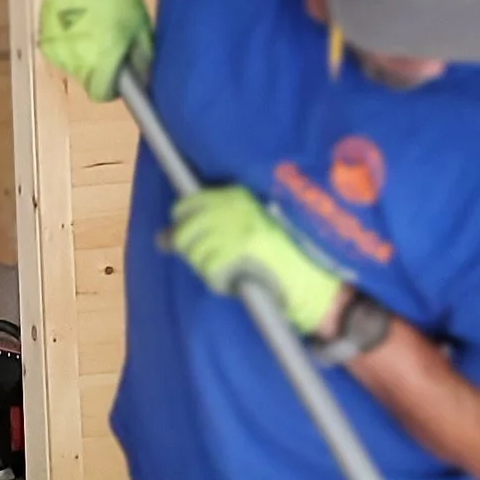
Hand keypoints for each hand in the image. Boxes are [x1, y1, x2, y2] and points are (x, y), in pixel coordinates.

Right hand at [37, 0, 152, 101]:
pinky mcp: (44, 39)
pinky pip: (61, 50)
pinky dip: (69, 43)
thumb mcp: (139, 23)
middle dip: (99, 68)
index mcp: (102, 61)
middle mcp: (76, 62)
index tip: (120, 73)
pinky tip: (76, 21)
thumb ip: (144, 55)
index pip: (103, 95)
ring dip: (83, 55)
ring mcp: (57, 51)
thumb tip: (145, 77)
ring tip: (92, 27)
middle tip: (108, 42)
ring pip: (73, 65)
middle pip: (88, 80)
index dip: (113, 88)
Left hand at [166, 186, 345, 334]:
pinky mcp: (239, 250)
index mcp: (236, 195)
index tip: (189, 240)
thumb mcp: (248, 229)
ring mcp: (235, 227)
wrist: (318, 276)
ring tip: (237, 272)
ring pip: (195, 254)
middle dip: (193, 253)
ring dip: (211, 270)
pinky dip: (221, 283)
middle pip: (184, 233)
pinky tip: (241, 282)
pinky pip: (210, 272)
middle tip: (218, 264)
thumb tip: (161, 239)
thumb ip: (208, 228)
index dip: (184, 227)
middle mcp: (233, 206)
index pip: (187, 205)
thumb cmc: (286, 256)